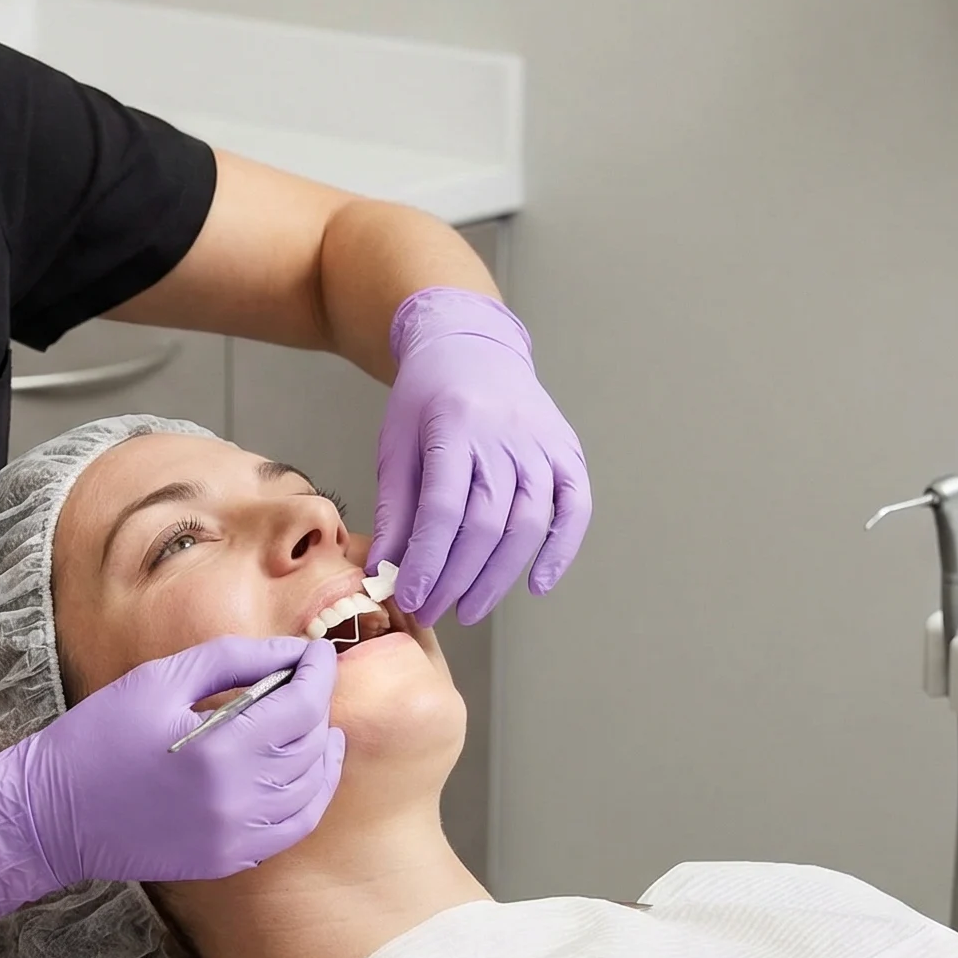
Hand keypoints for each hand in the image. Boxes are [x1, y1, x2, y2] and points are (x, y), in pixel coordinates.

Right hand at [0, 634, 344, 936]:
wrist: (51, 813)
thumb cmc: (98, 736)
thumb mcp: (158, 679)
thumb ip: (231, 660)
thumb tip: (289, 652)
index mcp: (219, 750)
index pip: (301, 707)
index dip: (318, 673)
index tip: (318, 651)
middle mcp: (237, 801)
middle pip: (310, 747)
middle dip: (317, 705)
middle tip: (305, 679)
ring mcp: (234, 838)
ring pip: (310, 791)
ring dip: (320, 751)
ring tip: (314, 722)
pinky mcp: (226, 860)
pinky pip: (291, 829)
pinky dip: (309, 796)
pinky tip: (303, 770)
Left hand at [370, 287, 589, 625]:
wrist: (471, 345)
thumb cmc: (426, 398)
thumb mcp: (396, 443)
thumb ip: (394, 508)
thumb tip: (383, 572)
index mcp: (455, 425)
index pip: (444, 509)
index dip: (428, 561)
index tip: (412, 599)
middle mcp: (505, 434)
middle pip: (487, 523)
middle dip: (458, 579)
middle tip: (435, 612)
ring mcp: (543, 443)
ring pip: (530, 523)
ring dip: (500, 576)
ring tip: (471, 608)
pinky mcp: (568, 451)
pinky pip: (574, 508)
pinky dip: (561, 550)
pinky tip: (537, 584)